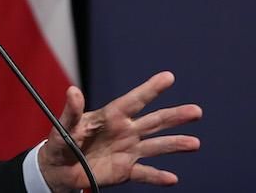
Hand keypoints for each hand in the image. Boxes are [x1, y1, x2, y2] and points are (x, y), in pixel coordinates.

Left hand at [38, 71, 201, 191]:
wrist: (59, 170)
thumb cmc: (61, 142)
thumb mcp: (63, 126)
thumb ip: (71, 111)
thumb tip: (73, 91)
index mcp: (112, 116)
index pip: (135, 100)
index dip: (151, 89)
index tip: (169, 77)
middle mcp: (125, 131)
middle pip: (155, 121)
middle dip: (176, 116)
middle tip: (196, 111)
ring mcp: (128, 150)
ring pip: (156, 146)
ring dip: (176, 144)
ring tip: (195, 144)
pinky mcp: (125, 170)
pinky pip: (144, 173)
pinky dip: (158, 177)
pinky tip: (172, 178)